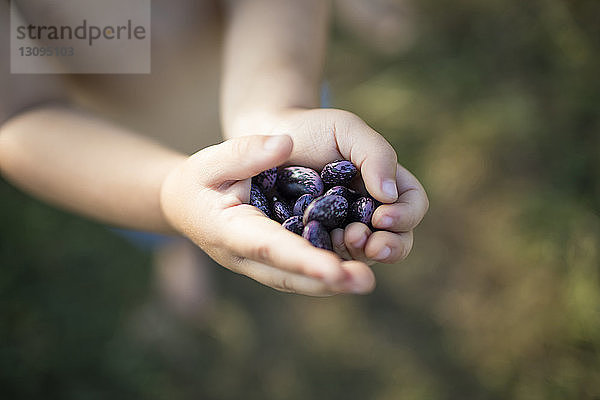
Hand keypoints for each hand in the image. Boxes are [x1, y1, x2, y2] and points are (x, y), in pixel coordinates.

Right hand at [159, 134, 374, 295]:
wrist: (184, 205)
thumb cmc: (199, 180)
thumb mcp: (213, 160)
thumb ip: (245, 152)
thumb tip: (286, 144)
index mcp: (230, 231)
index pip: (269, 247)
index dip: (302, 259)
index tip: (335, 269)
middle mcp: (243, 256)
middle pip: (287, 275)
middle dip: (325, 282)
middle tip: (364, 282)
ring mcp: (255, 264)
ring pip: (293, 280)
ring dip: (329, 285)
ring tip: (363, 280)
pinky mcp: (267, 262)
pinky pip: (294, 274)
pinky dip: (320, 276)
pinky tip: (349, 269)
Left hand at [266, 108, 428, 264]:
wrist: (268, 141)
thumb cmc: (313, 130)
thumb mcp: (347, 130)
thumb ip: (376, 155)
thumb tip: (390, 195)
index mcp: (387, 184)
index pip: (413, 205)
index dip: (405, 215)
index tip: (381, 217)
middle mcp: (371, 211)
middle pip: (399, 240)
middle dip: (390, 246)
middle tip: (368, 243)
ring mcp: (347, 230)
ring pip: (367, 254)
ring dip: (361, 254)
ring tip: (342, 240)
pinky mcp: (320, 244)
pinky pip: (333, 259)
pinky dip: (332, 258)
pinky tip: (319, 249)